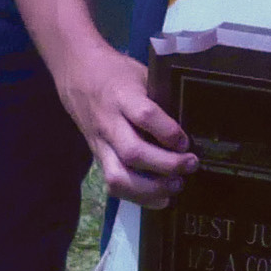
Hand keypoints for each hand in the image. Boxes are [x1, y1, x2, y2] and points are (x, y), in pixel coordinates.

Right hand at [54, 40, 193, 206]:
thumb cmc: (117, 72)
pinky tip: (160, 198)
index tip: (186, 141)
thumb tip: (192, 123)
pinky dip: (138, 197)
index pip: (145, 116)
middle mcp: (109, 123)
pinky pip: (114, 184)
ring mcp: (100, 143)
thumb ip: (161, 98)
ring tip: (176, 185)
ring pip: (119, 176)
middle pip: (133, 153)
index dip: (168, 132)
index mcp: (122, 96)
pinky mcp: (97, 157)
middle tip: (190, 165)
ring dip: (150, 189)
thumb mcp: (142, 74)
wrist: (77, 72)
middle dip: (166, 165)